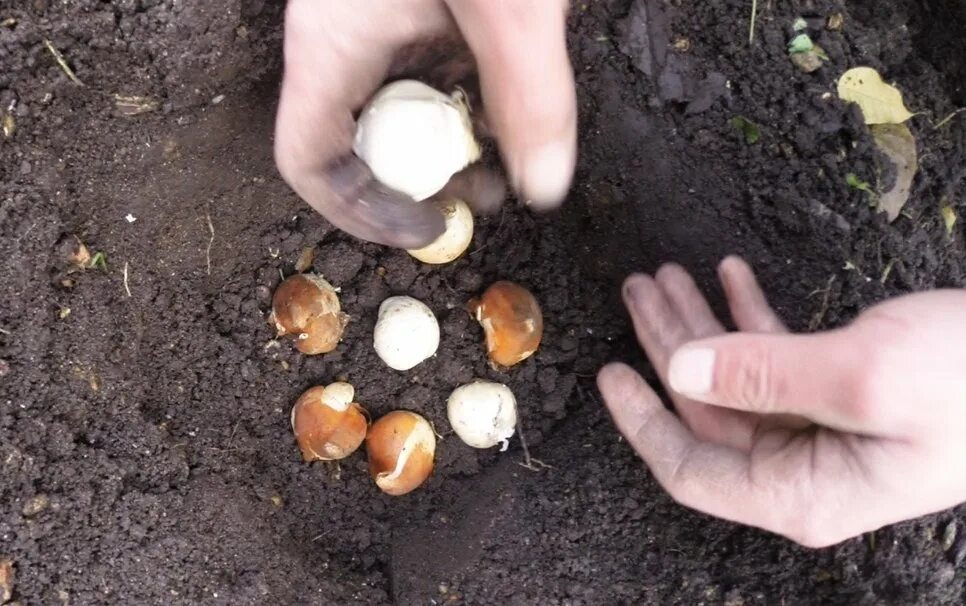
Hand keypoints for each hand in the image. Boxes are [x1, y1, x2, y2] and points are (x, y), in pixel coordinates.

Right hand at [274, 0, 576, 247]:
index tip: (430, 224)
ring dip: (449, 144)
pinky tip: (511, 99)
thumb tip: (544, 188)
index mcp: (332, 41)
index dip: (360, 213)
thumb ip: (530, 94)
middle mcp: (343, 36)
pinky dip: (465, 97)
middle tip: (488, 192)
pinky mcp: (413, 3)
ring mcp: (377, 18)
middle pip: (356, 144)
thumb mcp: (510, 3)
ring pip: (395, 109)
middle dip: (419, 182)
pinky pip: (423, 69)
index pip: (308, 162)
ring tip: (510, 154)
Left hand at [597, 256, 965, 546]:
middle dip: (666, 346)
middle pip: (706, 409)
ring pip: (733, 376)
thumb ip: (763, 375)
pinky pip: (775, 356)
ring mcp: (822, 431)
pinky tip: (727, 276)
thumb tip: (681, 370)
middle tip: (635, 289)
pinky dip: (749, 315)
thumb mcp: (863, 376)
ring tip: (665, 273)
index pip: (692, 469)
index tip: (608, 373)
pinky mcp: (841, 395)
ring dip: (699, 323)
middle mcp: (804, 469)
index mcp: (801, 491)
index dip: (641, 421)